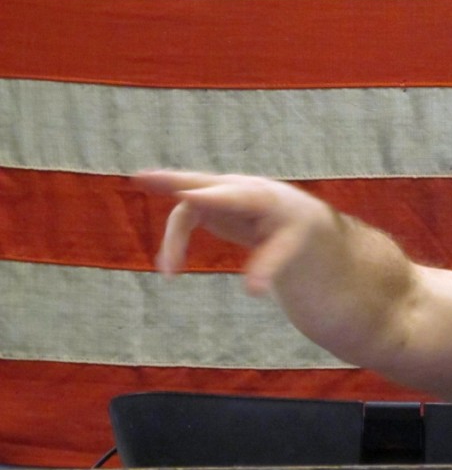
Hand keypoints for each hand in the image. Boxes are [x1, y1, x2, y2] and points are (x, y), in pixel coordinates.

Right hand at [133, 169, 337, 296]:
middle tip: (142, 177)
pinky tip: (169, 267)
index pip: (235, 196)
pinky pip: (184, 218)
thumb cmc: (292, 229)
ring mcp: (219, 192)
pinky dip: (175, 241)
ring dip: (174, 238)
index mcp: (262, 197)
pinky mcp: (208, 203)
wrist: (291, 213)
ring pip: (187, 206)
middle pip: (202, 183)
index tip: (188, 197)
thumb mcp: (289, 246)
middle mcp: (236, 188)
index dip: (212, 198)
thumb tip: (255, 292)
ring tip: (169, 272)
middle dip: (173, 180)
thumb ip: (270, 265)